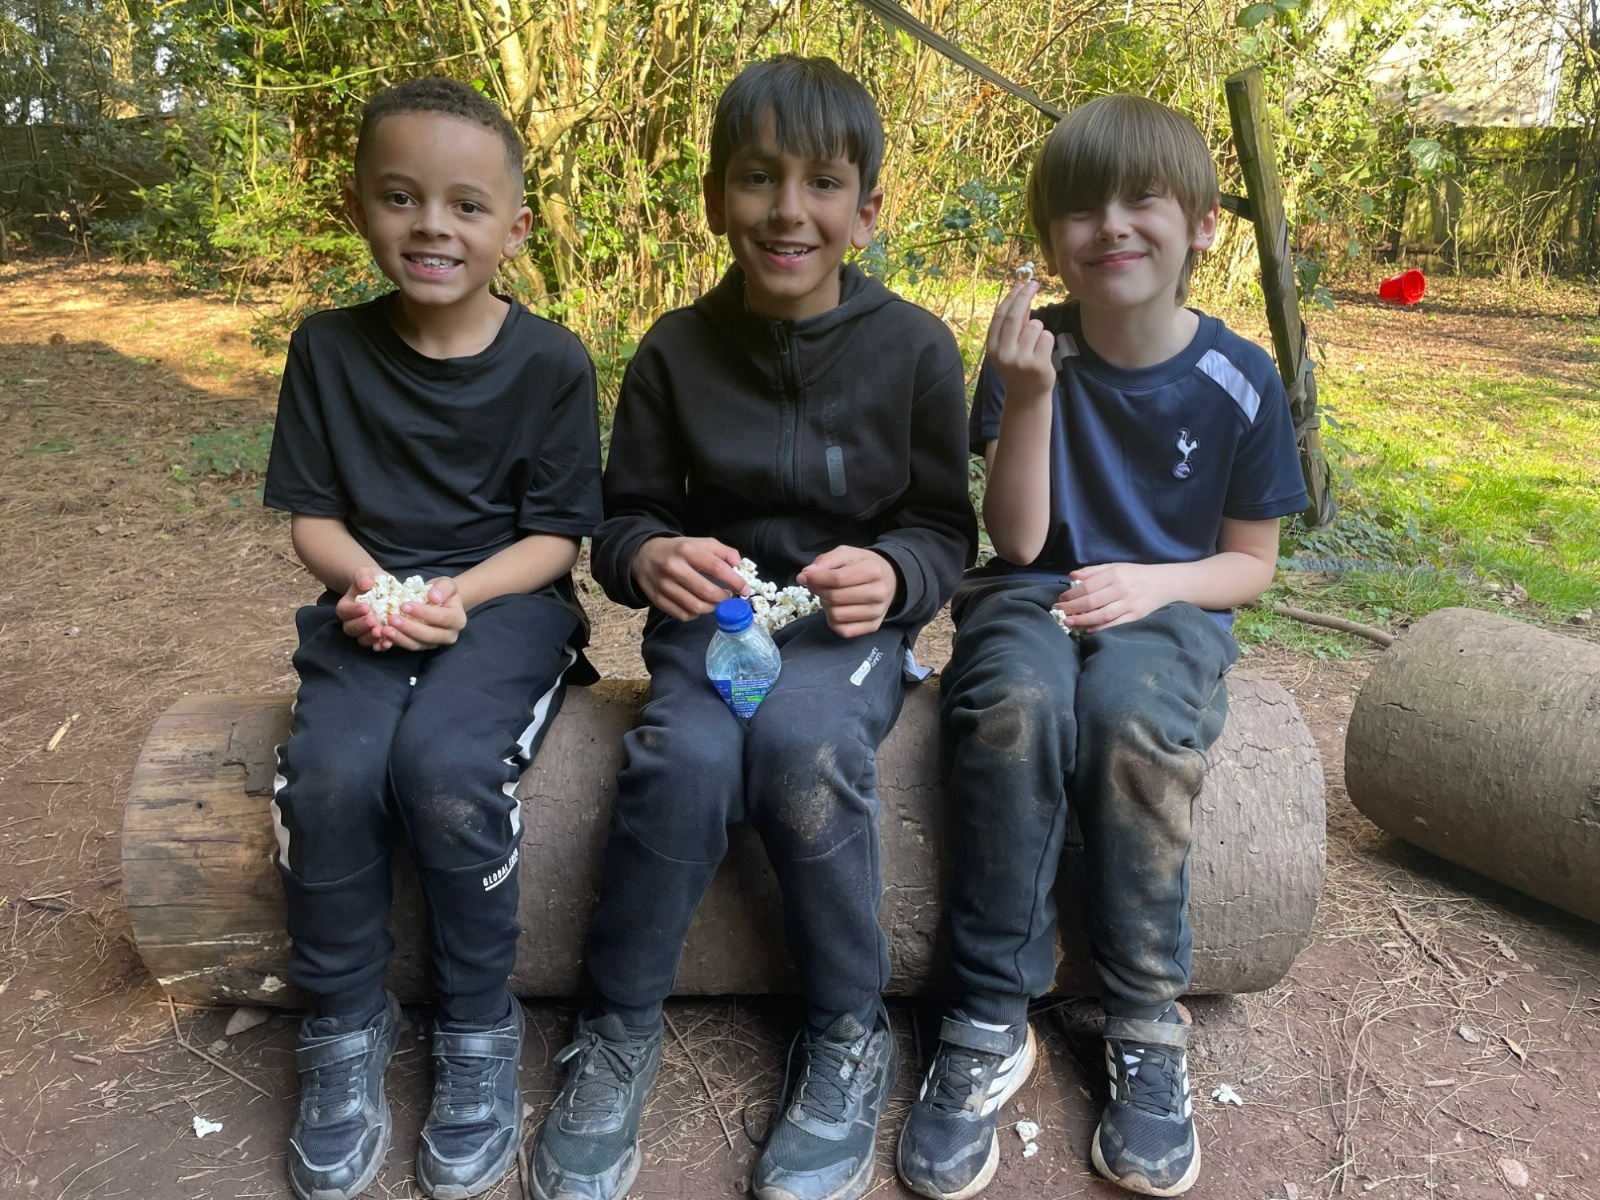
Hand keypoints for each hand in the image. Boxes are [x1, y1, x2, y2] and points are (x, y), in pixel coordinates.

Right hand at [335, 567, 384, 648]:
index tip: (366, 607)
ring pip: (362, 639)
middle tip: (374, 621)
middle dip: (362, 626)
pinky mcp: (376, 638)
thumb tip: (366, 582)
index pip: (345, 611)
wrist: (383, 589)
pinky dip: (381, 645)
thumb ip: (363, 575)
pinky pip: (376, 645)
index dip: (354, 611)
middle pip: (351, 629)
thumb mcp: (366, 573)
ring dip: (371, 638)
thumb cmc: (371, 580)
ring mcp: (364, 632)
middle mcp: (352, 622)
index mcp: (346, 607)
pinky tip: (389, 643)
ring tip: (382, 634)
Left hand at [379, 576, 466, 650]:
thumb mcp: (446, 584)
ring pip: (417, 645)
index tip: (404, 605)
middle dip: (409, 628)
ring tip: (385, 629)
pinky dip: (395, 643)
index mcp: (457, 620)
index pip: (442, 618)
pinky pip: (408, 647)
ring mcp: (434, 643)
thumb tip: (434, 598)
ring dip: (400, 638)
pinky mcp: (422, 646)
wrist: (438, 602)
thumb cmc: (441, 592)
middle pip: (429, 636)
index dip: (423, 613)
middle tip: (391, 619)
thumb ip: (443, 588)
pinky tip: (383, 637)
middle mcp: (449, 635)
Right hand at [633, 536, 747, 621]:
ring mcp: (663, 585)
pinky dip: (696, 614)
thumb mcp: (700, 543)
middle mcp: (674, 568)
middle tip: (728, 596)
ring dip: (712, 608)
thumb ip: (723, 551)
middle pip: (707, 591)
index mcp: (687, 550)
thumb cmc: (678, 550)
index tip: (745, 589)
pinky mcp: (657, 599)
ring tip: (716, 602)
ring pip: (695, 606)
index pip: (717, 568)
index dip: (735, 581)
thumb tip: (739, 565)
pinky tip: (699, 606)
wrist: (643, 555)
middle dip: (724, 598)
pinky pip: (683, 614)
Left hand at [798, 546, 897, 637]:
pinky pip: (844, 631)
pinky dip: (833, 621)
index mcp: (873, 570)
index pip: (837, 579)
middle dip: (820, 591)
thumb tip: (805, 575)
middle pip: (835, 598)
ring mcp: (877, 612)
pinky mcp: (873, 626)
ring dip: (826, 606)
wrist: (888, 579)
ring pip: (837, 615)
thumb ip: (825, 561)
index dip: (816, 579)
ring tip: (831, 597)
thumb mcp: (846, 554)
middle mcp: (878, 593)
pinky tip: (837, 609)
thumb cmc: (863, 564)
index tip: (805, 577)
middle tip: (819, 586)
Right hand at [984, 279, 1055, 401]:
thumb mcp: (1008, 348)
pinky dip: (1047, 340)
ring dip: (1039, 329)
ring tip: (1036, 345)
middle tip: (1034, 284)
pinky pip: (1047, 336)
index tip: (1021, 284)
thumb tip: (1021, 296)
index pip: (1000, 316)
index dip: (1011, 297)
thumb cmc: (1018, 367)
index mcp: (992, 348)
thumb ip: (1014, 326)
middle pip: (1015, 316)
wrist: (1026, 397)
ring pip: (1035, 325)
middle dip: (1025, 296)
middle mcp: (1004, 354)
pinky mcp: (1038, 364)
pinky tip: (1042, 352)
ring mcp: (1021, 360)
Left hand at [1054, 563, 1170, 633]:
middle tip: (1060, 612)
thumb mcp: (1115, 567)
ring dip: (1083, 620)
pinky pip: (1116, 625)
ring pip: (1103, 615)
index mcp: (1115, 575)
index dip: (1072, 594)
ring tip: (1069, 622)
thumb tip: (1071, 576)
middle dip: (1073, 608)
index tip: (1061, 598)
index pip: (1088, 586)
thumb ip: (1093, 571)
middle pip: (1093, 601)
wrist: (1164, 583)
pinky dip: (1101, 629)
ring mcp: (1130, 604)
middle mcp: (1122, 589)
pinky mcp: (1137, 617)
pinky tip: (1088, 630)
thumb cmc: (1135, 575)